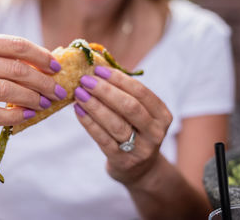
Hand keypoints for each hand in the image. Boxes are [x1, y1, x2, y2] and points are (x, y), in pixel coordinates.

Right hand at [0, 32, 65, 129]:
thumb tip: (42, 61)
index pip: (17, 45)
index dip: (42, 56)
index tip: (57, 68)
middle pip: (17, 69)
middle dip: (45, 82)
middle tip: (59, 92)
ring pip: (7, 91)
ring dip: (33, 99)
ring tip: (45, 104)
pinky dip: (15, 116)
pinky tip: (27, 116)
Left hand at [73, 66, 172, 185]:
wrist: (139, 170)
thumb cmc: (134, 131)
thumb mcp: (139, 114)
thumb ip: (124, 94)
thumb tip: (96, 69)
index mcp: (162, 115)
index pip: (141, 92)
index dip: (118, 79)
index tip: (98, 69)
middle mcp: (155, 132)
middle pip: (129, 107)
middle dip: (105, 91)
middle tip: (85, 80)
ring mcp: (141, 149)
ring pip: (115, 124)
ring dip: (94, 106)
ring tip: (78, 93)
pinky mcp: (123, 161)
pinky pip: (103, 139)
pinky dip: (89, 123)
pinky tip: (78, 110)